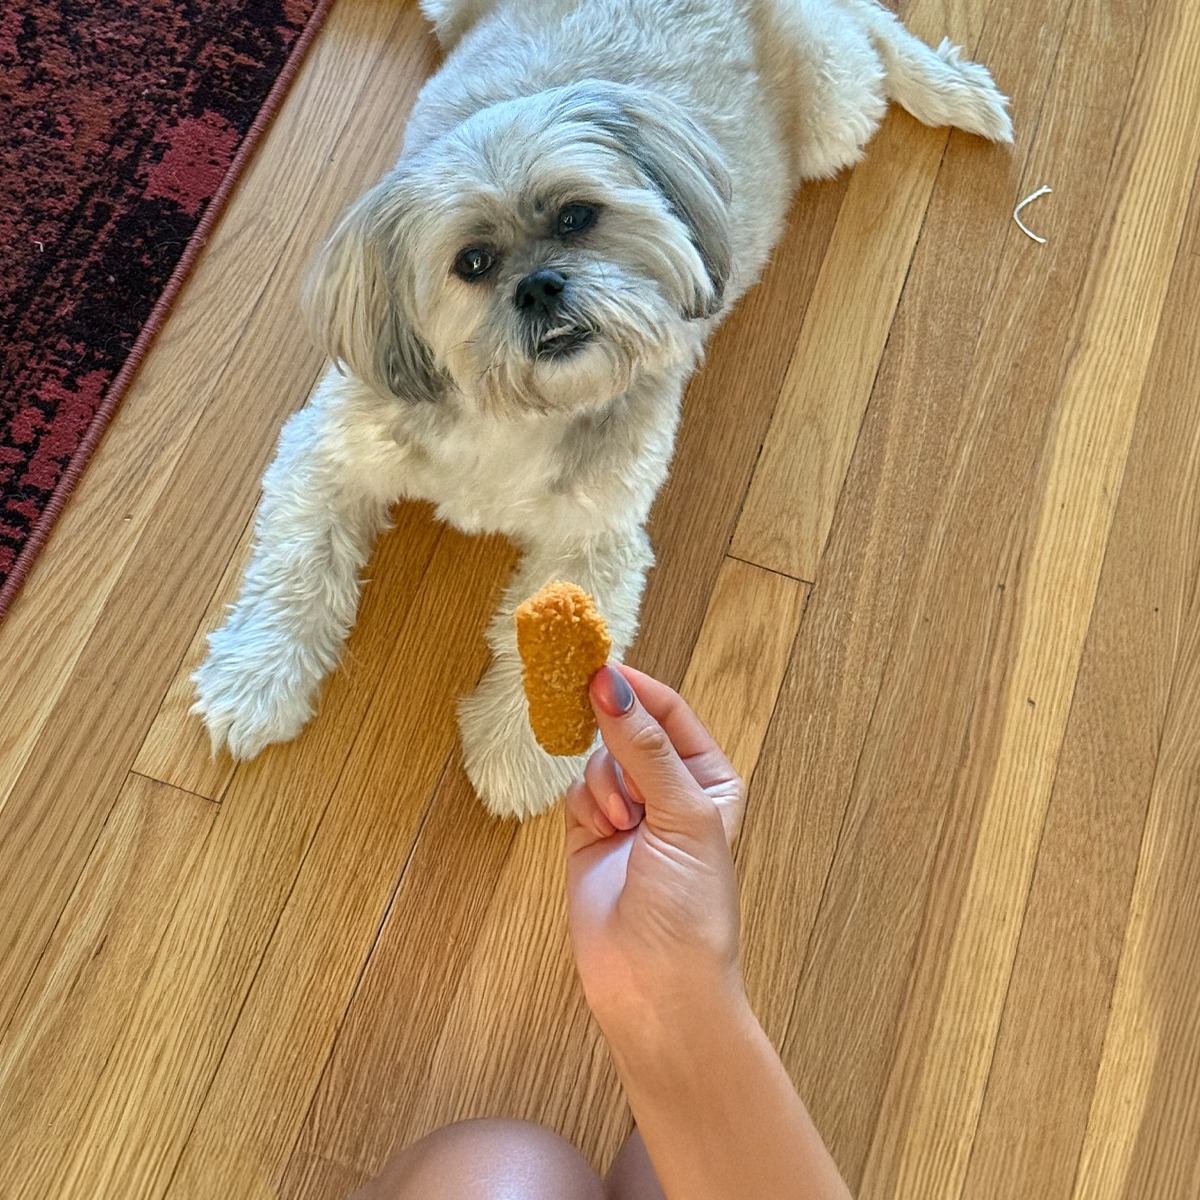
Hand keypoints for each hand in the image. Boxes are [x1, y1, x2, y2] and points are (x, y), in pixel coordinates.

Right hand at [565, 665, 744, 1041]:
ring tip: (623, 826)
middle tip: (606, 742)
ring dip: (605, 784)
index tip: (599, 669)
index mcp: (710, 779)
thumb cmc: (691, 907)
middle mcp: (670, 791)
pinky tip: (603, 832)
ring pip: (598, 759)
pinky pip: (576, 789)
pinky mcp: (590, 834)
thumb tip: (609, 684)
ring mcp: (628, 812)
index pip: (670, 712)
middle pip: (628, 730)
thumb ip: (644, 746)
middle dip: (618, 742)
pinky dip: (585, 803)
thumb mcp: (682, 813)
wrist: (656, 989)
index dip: (637, 689)